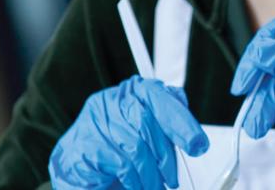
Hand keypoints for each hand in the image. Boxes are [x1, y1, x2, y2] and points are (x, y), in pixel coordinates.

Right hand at [49, 76, 207, 189]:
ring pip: (135, 146)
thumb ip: (164, 125)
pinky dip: (135, 180)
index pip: (158, 96)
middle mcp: (109, 102)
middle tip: (173, 178)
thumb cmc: (115, 151)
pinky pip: (121, 164)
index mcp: (128, 93)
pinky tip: (136, 186)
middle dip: (166, 154)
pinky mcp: (85, 146)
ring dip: (151, 174)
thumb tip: (193, 132)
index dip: (181, 120)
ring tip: (155, 187)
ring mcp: (93, 122)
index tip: (198, 144)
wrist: (77, 169)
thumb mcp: (144, 135)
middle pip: (146, 121)